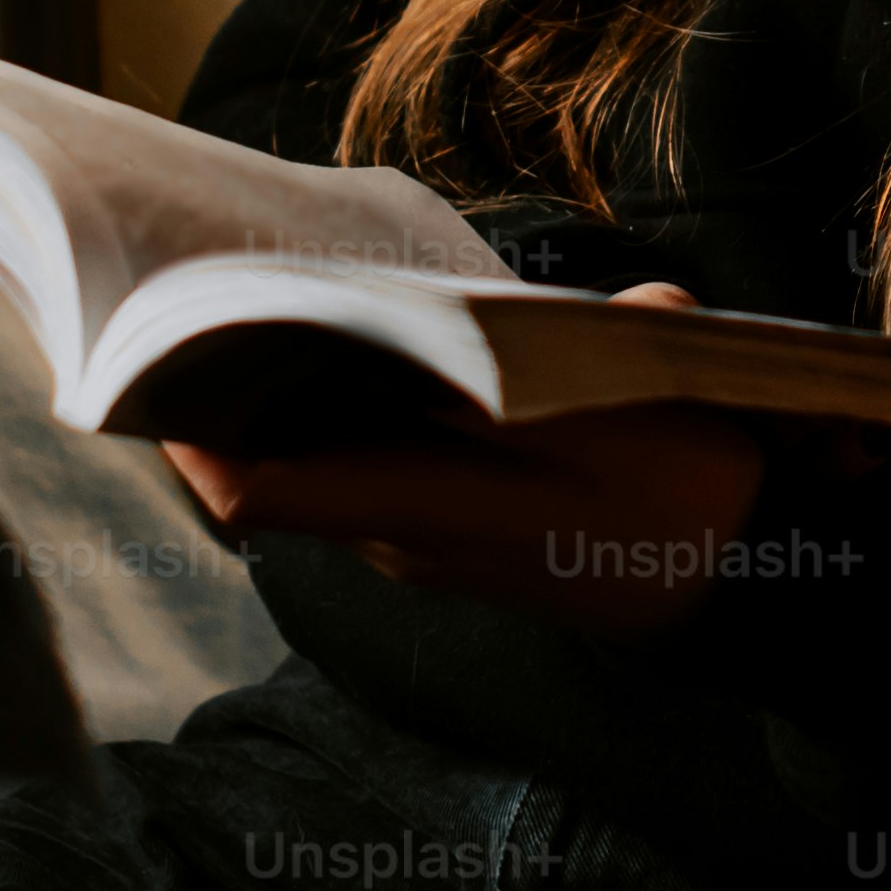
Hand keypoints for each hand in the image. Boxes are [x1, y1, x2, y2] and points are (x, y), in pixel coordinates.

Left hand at [163, 283, 763, 636]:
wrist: (735, 586)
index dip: (189, 433)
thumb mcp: (640, 412)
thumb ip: (609, 349)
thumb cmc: (684, 501)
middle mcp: (401, 538)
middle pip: (273, 471)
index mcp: (422, 510)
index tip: (155, 358)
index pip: (255, 490)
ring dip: (285, 404)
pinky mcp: (453, 538)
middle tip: (199, 304)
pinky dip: (344, 419)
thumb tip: (633, 315)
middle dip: (230, 394)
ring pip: (317, 471)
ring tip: (266, 312)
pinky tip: (365, 350)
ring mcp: (424, 545)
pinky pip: (363, 475)